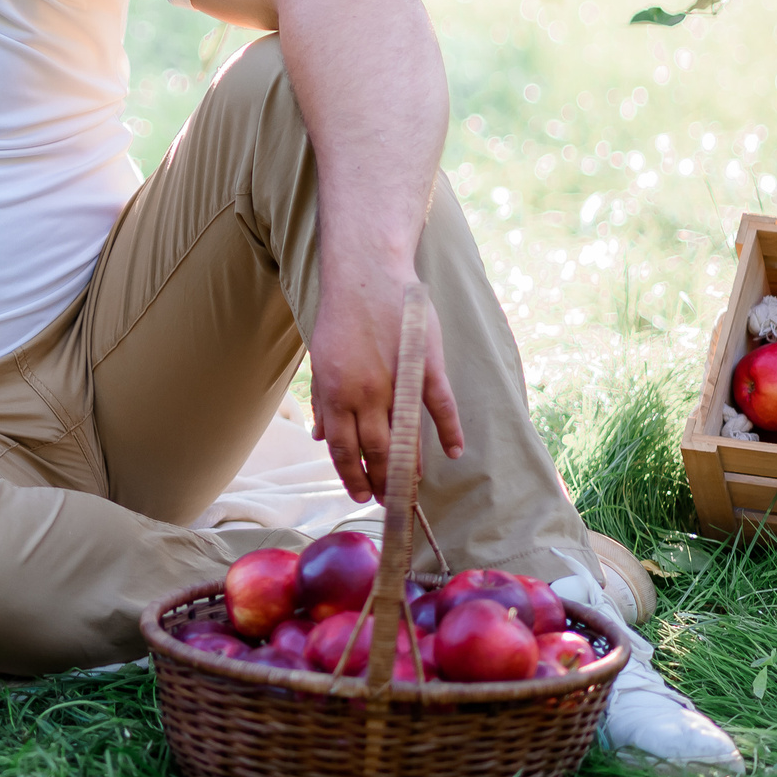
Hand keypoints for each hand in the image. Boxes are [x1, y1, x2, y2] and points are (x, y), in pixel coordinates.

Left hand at [307, 272, 463, 501]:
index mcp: (335, 393)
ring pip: (406, 437)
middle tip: (390, 501)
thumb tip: (321, 438)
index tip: (362, 496)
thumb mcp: (321, 361)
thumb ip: (324, 403)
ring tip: (413, 487)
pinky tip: (455, 452)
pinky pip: (441, 406)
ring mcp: (396, 381)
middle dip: (382, 482)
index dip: (353, 478)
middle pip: (376, 451)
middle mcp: (364, 393)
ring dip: (410, 467)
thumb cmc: (341, 318)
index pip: (344, 450)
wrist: (365, 275)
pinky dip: (450, 431)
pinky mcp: (426, 365)